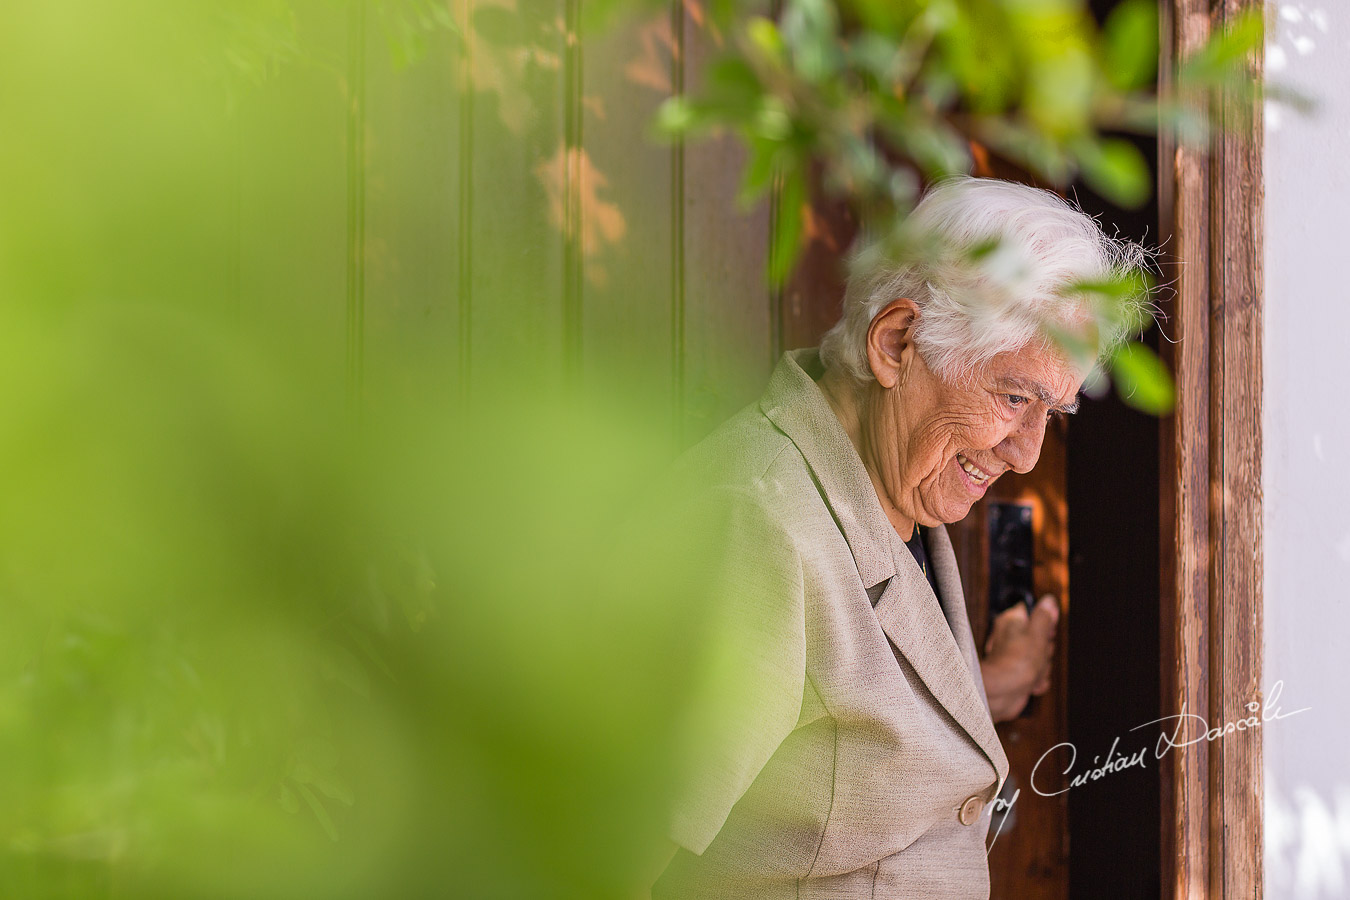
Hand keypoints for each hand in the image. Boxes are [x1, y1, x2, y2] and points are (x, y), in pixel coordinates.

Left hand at [979, 594, 1058, 722]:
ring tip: (1034, 672)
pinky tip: (1032, 684)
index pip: (1036, 613)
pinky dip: (1037, 680)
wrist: (1002, 693)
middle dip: (1046, 651)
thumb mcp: (1037, 633)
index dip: (1046, 625)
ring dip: (1043, 668)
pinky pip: (1035, 674)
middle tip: (1040, 655)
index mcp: (1012, 621)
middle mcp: (1010, 637)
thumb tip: (1048, 601)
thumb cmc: (1017, 662)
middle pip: (1042, 638)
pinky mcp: (1016, 673)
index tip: (1048, 634)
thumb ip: (1043, 616)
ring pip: (1041, 658)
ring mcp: (1013, 656)